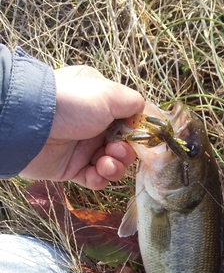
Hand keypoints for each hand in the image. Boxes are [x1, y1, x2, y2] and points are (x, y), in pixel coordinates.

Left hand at [20, 65, 144, 189]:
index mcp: (101, 102)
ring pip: (111, 164)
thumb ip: (133, 103)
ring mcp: (82, 147)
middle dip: (125, 152)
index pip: (127, 120)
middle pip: (122, 145)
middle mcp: (92, 124)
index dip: (136, 132)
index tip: (140, 139)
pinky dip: (99, 178)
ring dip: (114, 167)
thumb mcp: (109, 93)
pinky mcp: (71, 168)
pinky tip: (96, 173)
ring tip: (105, 164)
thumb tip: (143, 112)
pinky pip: (94, 178)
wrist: (31, 125)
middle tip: (116, 150)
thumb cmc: (72, 103)